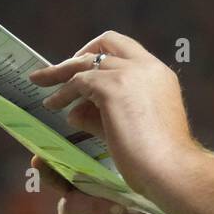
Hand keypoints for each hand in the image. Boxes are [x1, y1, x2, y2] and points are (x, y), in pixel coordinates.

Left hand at [29, 30, 194, 196]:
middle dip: (79, 54)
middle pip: (107, 43)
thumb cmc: (158, 160)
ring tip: (40, 83)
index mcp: (159, 75)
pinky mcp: (113, 88)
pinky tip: (52, 105)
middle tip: (57, 71)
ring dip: (61, 71)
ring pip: (87, 61)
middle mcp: (147, 67)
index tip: (84, 69)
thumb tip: (72, 111)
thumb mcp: (128, 129)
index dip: (102, 55)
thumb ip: (100, 116)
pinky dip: (62, 92)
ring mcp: (131, 74)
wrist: (173, 170)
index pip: (128, 50)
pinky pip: (79, 81)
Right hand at [33, 155, 188, 213]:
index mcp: (84, 190)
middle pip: (71, 205)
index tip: (38, 160)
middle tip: (122, 210)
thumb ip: (111, 180)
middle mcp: (75, 213)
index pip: (60, 177)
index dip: (47, 169)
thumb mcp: (134, 191)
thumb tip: (102, 161)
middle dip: (97, 207)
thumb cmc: (154, 213)